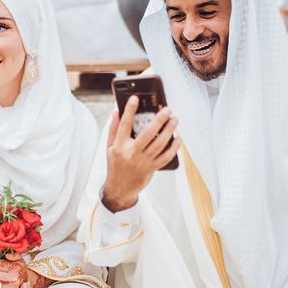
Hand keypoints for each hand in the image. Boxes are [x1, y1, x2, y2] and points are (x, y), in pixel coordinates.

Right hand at [103, 96, 180, 211]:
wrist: (119, 188)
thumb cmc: (115, 165)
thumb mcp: (109, 147)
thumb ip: (113, 129)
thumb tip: (115, 112)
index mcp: (119, 146)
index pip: (124, 125)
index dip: (130, 110)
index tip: (136, 99)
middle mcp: (131, 153)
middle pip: (147, 133)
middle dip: (159, 120)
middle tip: (167, 110)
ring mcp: (142, 161)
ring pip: (159, 144)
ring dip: (169, 131)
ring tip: (175, 120)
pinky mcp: (151, 168)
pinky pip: (165, 157)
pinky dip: (174, 148)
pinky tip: (178, 139)